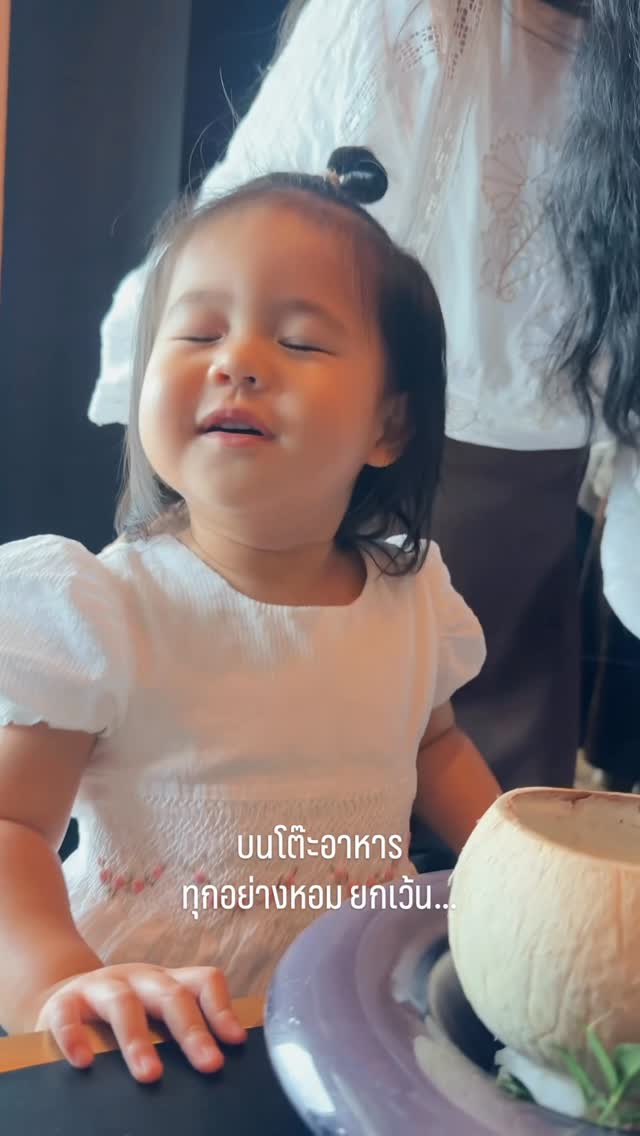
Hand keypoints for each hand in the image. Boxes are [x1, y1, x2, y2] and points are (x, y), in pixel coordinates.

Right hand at [34, 963, 247, 1080]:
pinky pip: (69, 1015)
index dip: (221, 1008)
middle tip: (209, 1064)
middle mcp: (139, 979)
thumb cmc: (121, 1017)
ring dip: (138, 1040)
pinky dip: (75, 1037)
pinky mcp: (65, 1001)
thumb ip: (176, 1034)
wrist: (64, 997)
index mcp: (166, 983)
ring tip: (150, 1076)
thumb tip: (212, 1072)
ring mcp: (101, 986)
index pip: (203, 981)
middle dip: (191, 1031)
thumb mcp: (153, 1014)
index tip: (236, 1041)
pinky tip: (84, 1062)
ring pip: (123, 1003)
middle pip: (170, 995)